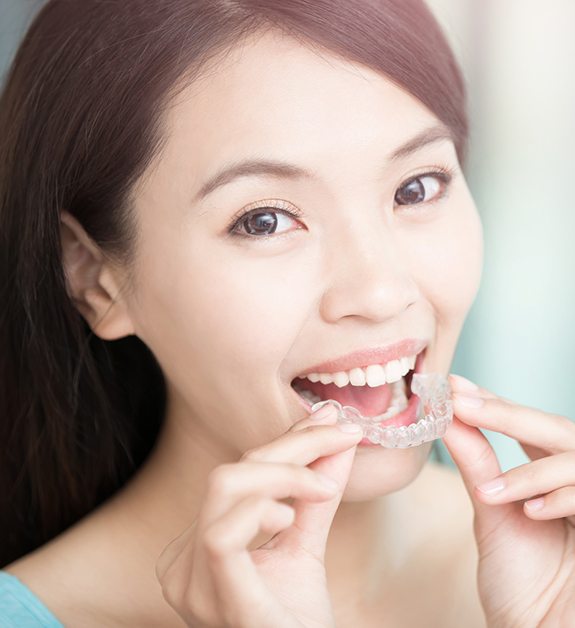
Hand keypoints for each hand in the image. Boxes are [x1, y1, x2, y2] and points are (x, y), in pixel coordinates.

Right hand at [155, 405, 362, 627]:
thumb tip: (338, 438)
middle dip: (289, 446)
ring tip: (321, 488)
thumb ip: (316, 494)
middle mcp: (184, 561)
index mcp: (198, 545)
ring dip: (282, 474)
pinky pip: (222, 535)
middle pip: (231, 472)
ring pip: (224, 489)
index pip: (238, 473)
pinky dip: (261, 510)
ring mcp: (191, 584)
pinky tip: (288, 519)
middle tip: (340, 437)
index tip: (331, 420)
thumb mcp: (306, 545)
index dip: (286, 439)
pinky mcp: (216, 601)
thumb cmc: (297, 621)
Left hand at [442, 374, 574, 627]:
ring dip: (532, 470)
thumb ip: (478, 464)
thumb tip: (448, 417)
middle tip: (463, 402)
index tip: (456, 387)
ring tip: (494, 493)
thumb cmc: (521, 585)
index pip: (529, 427)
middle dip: (509, 414)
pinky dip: (561, 497)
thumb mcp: (493, 514)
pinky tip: (532, 511)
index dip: (496, 404)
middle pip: (558, 430)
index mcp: (550, 479)